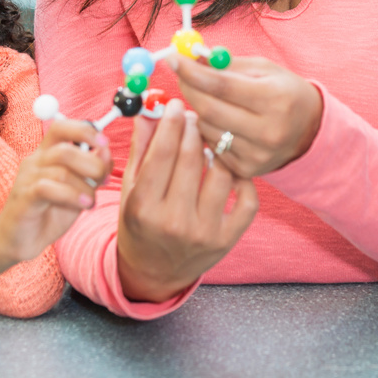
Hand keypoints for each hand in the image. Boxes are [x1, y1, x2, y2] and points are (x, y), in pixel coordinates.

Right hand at [0, 120, 112, 263]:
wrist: (21, 240)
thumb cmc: (51, 212)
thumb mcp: (79, 188)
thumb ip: (92, 170)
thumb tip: (106, 151)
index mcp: (47, 153)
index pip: (61, 127)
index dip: (85, 131)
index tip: (105, 143)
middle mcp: (35, 160)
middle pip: (65, 149)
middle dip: (92, 164)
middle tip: (103, 180)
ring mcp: (27, 178)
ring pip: (61, 171)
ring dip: (85, 186)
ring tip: (91, 200)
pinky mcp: (24, 197)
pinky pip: (48, 188)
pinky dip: (72, 196)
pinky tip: (83, 205)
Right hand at [116, 99, 258, 302]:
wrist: (154, 272)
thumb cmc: (139, 224)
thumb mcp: (130, 189)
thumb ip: (140, 149)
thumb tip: (149, 109)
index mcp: (144, 208)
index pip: (162, 153)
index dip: (171, 122)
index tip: (175, 104)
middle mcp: (174, 222)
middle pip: (191, 158)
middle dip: (193, 128)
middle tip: (193, 115)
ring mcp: (204, 233)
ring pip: (221, 173)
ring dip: (217, 149)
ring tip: (209, 140)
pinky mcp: (227, 239)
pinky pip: (247, 198)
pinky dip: (242, 178)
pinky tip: (228, 167)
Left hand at [170, 54, 322, 178]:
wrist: (309, 130)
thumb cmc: (284, 92)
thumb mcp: (263, 70)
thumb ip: (227, 65)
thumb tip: (190, 58)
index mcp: (275, 99)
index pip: (222, 86)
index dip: (193, 72)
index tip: (174, 59)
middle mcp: (268, 131)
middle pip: (210, 110)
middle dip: (188, 88)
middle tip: (181, 75)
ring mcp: (257, 155)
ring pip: (207, 129)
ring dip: (197, 110)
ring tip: (206, 98)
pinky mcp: (247, 170)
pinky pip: (212, 147)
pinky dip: (207, 130)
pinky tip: (217, 120)